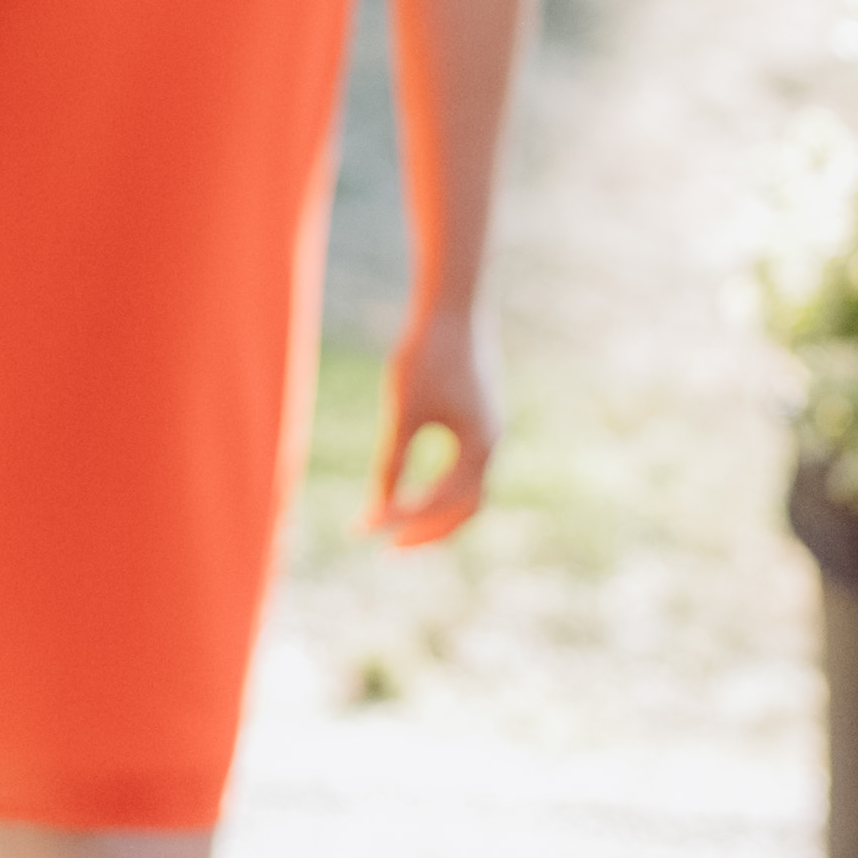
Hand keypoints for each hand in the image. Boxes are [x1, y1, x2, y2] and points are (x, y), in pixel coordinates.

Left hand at [368, 320, 495, 548]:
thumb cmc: (426, 354)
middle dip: (429, 533)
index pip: (441, 502)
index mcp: (478, 446)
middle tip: (388, 550)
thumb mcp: (403, 411)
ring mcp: (489, 433)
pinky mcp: (480, 420)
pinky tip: (412, 491)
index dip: (402, 520)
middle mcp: (491, 445)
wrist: (453, 307)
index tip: (365, 530)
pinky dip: (441, 491)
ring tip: (397, 528)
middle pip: (466, 510)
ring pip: (468, 493)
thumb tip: (377, 510)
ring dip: (436, 515)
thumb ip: (392, 461)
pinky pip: (464, 471)